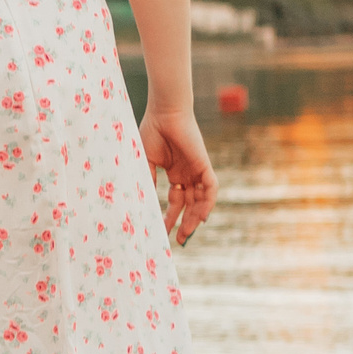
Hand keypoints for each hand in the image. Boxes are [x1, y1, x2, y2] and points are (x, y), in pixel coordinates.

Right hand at [139, 108, 216, 246]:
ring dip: (196, 218)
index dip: (171, 217)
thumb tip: (142, 203)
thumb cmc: (152, 131)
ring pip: (201, 199)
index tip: (163, 232)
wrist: (164, 112)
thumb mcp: (145, 162)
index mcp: (174, 173)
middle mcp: (187, 174)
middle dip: (185, 223)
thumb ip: (147, 181)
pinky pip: (210, 188)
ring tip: (187, 233)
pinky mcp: (204, 164)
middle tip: (179, 240)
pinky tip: (202, 216)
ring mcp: (196, 170)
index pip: (176, 201)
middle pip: (189, 204)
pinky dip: (208, 202)